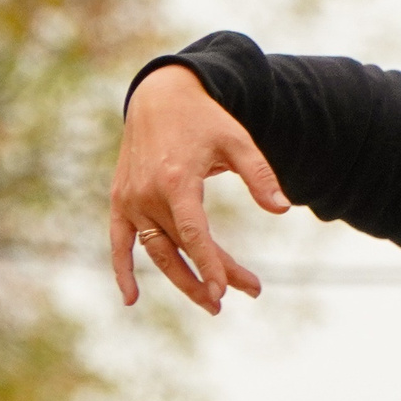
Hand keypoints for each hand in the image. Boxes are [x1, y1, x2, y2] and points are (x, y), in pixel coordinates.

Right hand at [108, 62, 290, 312]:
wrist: (160, 97)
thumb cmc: (205, 121)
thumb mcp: (238, 142)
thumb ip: (260, 176)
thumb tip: (282, 209)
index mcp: (176, 181)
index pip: (194, 234)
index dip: (210, 265)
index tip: (226, 291)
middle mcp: (147, 194)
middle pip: (181, 248)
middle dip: (210, 277)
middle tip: (244, 295)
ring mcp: (130, 200)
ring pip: (156, 252)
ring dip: (182, 280)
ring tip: (212, 303)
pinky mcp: (120, 201)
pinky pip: (118, 242)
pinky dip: (122, 270)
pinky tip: (131, 299)